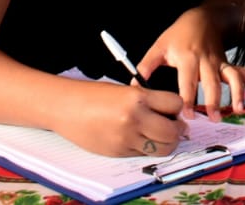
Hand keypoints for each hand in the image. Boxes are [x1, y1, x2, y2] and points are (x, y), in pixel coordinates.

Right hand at [55, 81, 183, 156]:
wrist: (66, 108)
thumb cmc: (94, 96)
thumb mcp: (126, 90)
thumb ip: (149, 101)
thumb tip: (172, 114)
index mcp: (137, 97)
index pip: (175, 104)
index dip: (177, 107)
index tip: (173, 108)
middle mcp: (134, 119)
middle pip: (173, 131)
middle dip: (178, 129)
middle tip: (175, 126)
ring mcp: (126, 138)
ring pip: (162, 148)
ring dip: (167, 143)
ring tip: (161, 135)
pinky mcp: (119, 152)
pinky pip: (144, 154)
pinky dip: (148, 148)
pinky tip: (141, 139)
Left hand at [138, 7, 244, 120]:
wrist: (202, 17)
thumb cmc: (178, 34)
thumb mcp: (159, 46)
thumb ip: (146, 66)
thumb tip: (133, 87)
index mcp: (187, 58)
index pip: (188, 82)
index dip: (188, 99)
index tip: (187, 114)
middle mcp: (206, 61)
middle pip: (212, 82)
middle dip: (214, 101)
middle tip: (213, 119)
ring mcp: (220, 62)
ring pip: (232, 77)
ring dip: (237, 93)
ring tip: (237, 110)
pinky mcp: (228, 63)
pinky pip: (244, 73)